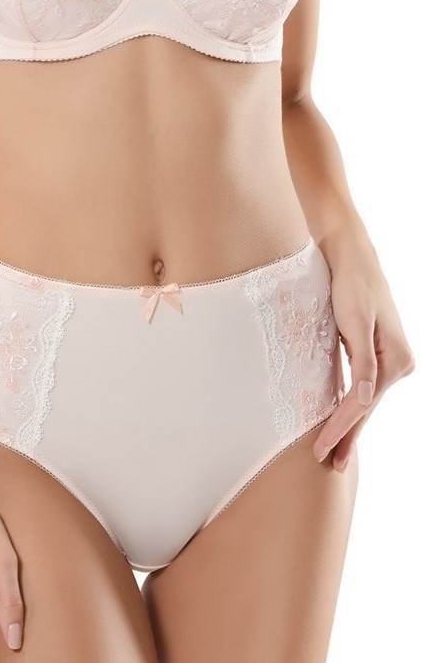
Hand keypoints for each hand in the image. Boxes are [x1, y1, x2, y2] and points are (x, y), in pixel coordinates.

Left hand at [312, 231, 415, 469]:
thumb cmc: (350, 283)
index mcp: (397, 358)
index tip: (320, 449)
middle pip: (367, 406)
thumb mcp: (354, 321)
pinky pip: (362, 386)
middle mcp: (399, 362)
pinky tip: (341, 418)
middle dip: (348, 435)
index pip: (363, 404)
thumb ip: (361, 362)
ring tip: (335, 452)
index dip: (341, 429)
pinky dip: (351, 404)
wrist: (349, 254)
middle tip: (329, 465)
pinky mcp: (376, 352)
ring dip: (350, 424)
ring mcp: (390, 358)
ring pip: (365, 399)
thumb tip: (365, 400)